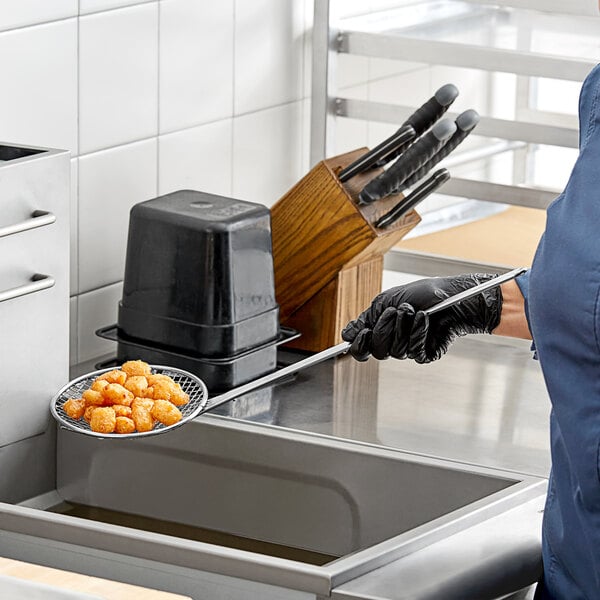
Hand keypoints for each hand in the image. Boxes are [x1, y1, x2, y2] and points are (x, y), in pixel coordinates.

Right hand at [341, 273, 502, 362]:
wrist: (451, 296)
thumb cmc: (422, 294)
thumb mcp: (387, 300)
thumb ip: (366, 318)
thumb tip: (346, 335)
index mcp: (379, 330)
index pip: (360, 349)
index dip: (359, 344)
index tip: (364, 331)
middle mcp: (392, 342)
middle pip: (376, 351)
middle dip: (385, 328)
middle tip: (396, 310)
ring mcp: (408, 349)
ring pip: (394, 352)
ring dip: (403, 327)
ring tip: (413, 311)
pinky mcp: (425, 354)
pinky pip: (414, 352)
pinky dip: (418, 332)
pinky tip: (424, 319)